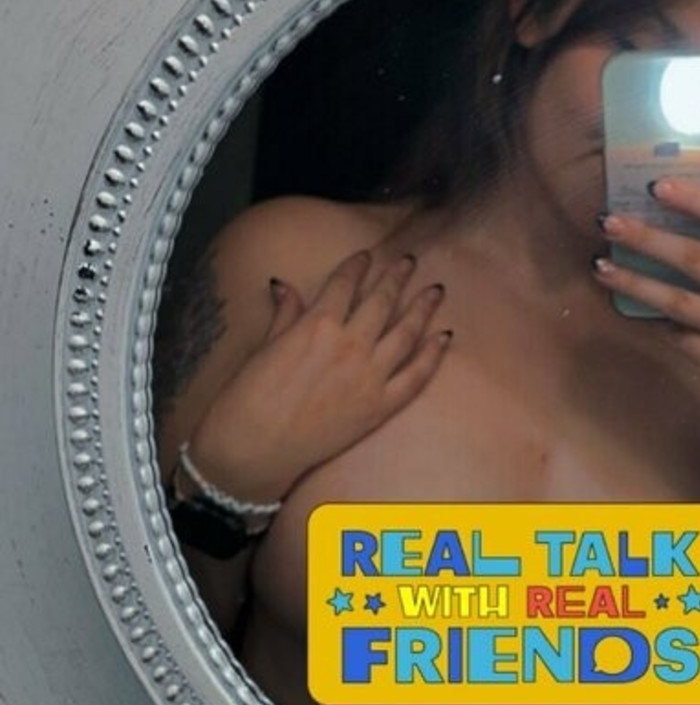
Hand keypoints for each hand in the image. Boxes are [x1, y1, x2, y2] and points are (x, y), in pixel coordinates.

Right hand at [188, 249, 450, 501]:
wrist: (255, 448)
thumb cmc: (249, 398)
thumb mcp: (265, 346)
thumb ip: (285, 314)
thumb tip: (285, 286)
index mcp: (317, 324)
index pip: (345, 283)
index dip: (358, 266)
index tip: (367, 256)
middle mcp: (349, 345)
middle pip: (382, 301)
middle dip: (397, 277)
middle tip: (410, 262)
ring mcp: (369, 377)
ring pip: (406, 332)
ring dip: (423, 308)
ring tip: (436, 291)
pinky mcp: (379, 407)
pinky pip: (416, 376)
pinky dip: (433, 355)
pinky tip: (445, 337)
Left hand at [594, 178, 699, 441]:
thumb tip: (673, 225)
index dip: (699, 200)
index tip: (658, 186)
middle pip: (698, 257)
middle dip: (648, 238)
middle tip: (609, 223)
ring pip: (678, 300)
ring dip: (634, 282)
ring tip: (601, 267)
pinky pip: (676, 336)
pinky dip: (651, 323)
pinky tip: (628, 312)